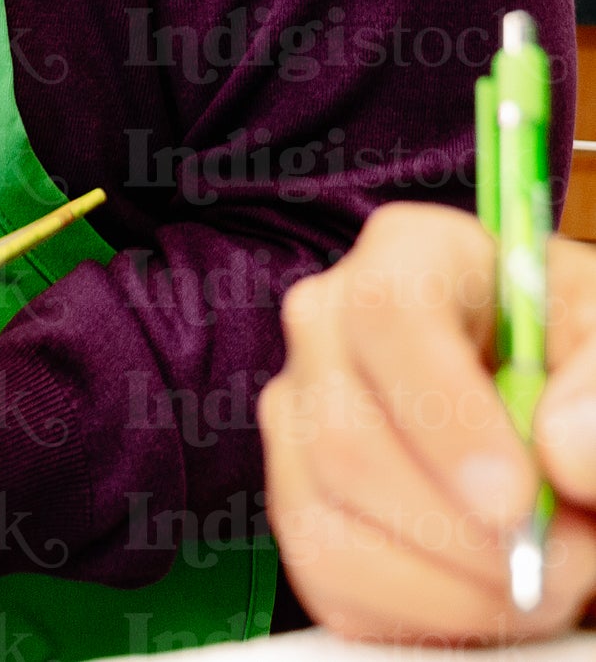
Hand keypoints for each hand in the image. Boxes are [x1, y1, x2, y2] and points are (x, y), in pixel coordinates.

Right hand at [261, 202, 595, 640]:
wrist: (559, 421)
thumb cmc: (578, 367)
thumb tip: (562, 451)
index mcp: (410, 254)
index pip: (388, 313)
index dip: (444, 412)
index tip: (514, 496)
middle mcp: (330, 322)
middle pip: (347, 437)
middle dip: (463, 533)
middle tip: (564, 558)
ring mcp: (301, 413)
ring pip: (328, 523)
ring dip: (451, 585)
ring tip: (539, 578)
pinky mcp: (300, 500)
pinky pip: (329, 582)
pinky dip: (421, 614)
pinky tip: (487, 591)